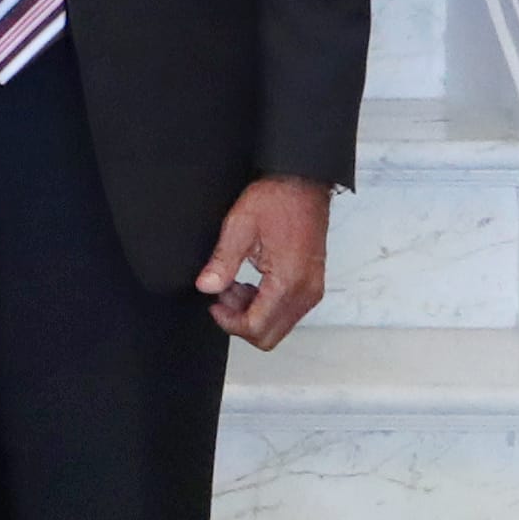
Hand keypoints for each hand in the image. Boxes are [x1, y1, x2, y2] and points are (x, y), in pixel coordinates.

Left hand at [201, 173, 331, 349]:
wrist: (303, 184)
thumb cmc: (276, 200)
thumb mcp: (239, 227)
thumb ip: (222, 262)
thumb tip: (206, 287)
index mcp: (288, 281)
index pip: (257, 327)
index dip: (229, 322)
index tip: (214, 304)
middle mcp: (306, 292)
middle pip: (270, 335)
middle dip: (240, 321)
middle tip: (224, 294)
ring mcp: (312, 290)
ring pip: (278, 326)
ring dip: (252, 313)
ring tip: (234, 283)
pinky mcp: (312, 285)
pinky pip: (287, 312)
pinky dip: (265, 305)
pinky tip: (249, 282)